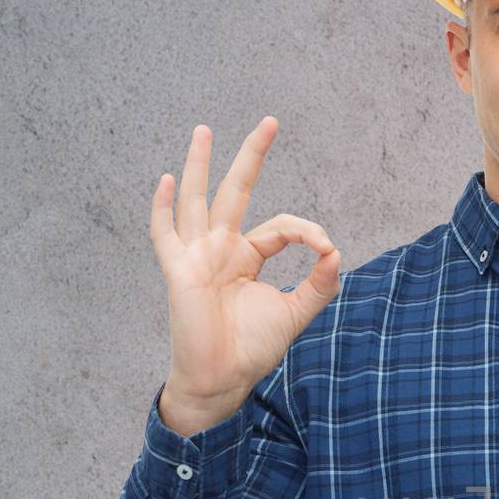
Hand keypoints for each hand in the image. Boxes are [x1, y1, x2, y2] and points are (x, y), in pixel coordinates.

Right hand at [149, 117, 341, 414]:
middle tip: (271, 121)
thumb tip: (336, 252)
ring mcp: (197, 256)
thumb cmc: (252, 348)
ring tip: (204, 130)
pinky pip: (165, 234)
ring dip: (201, 164)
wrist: (224, 378)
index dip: (307, 231)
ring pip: (198, 200)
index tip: (327, 249)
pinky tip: (166, 180)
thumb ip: (318, 285)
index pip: (280, 227)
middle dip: (252, 156)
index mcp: (246, 257)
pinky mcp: (180, 270)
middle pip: (236, 192)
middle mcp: (220, 249)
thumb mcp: (295, 312)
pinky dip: (163, 208)